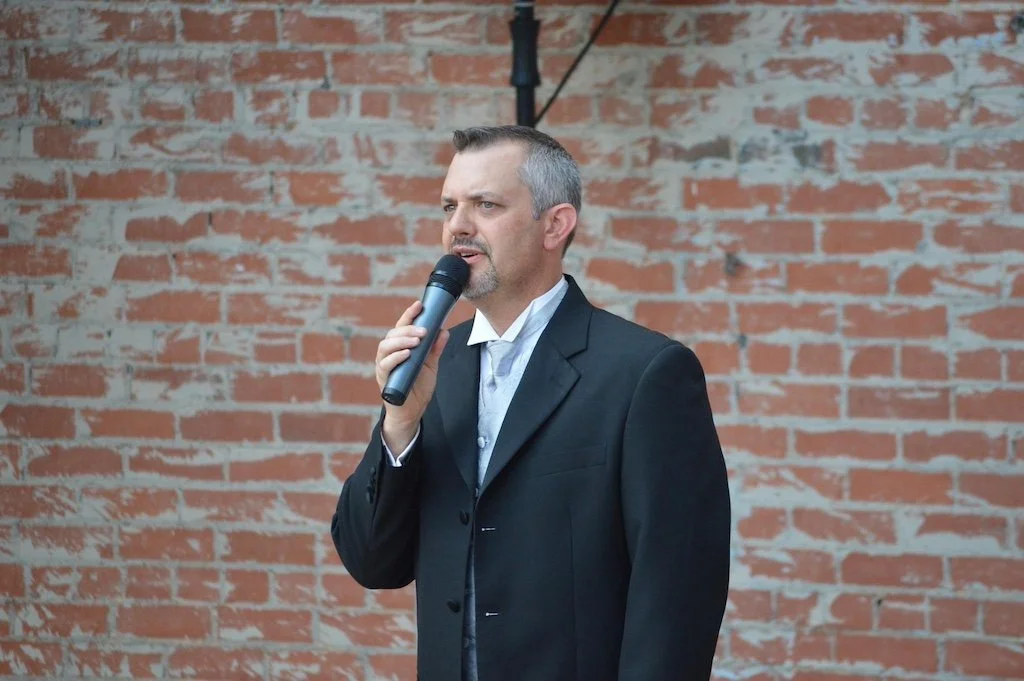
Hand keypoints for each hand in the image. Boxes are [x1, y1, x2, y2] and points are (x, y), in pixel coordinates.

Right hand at [375, 299, 449, 451]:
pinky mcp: (383, 378)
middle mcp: (390, 353)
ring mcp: (385, 365)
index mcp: (400, 347)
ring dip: (401, 341)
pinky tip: (407, 354)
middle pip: (393, 334)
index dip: (409, 315)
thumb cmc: (418, 386)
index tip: (419, 305)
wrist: (412, 411)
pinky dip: (396, 357)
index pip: (403, 327)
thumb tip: (444, 331)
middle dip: (408, 329)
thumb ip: (435, 349)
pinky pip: (386, 364)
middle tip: (424, 330)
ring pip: (386, 346)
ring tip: (416, 341)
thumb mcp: (431, 365)